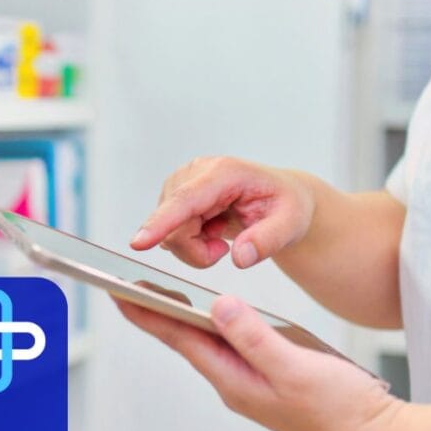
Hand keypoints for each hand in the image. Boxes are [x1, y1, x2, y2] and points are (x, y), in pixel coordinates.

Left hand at [113, 294, 401, 430]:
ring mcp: (250, 382)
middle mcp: (235, 382)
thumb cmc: (340, 408)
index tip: (117, 291)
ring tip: (157, 293)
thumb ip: (254, 336)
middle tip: (126, 285)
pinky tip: (213, 315)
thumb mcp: (295, 367)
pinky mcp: (268, 378)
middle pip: (186, 339)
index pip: (179, 338)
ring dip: (182, 318)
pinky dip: (214, 326)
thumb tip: (218, 305)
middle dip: (155, 312)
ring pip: (207, 342)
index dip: (147, 313)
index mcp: (234, 379)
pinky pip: (230, 346)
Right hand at [130, 157, 315, 268]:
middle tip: (226, 251)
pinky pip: (169, 233)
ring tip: (221, 236)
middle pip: (175, 226)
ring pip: (169, 233)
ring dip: (194, 247)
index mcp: (224, 173)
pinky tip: (209, 231)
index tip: (139, 243)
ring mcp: (181, 183)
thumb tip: (240, 257)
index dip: (161, 222)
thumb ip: (268, 240)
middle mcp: (196, 172)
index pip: (186, 200)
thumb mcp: (291, 224)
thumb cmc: (285, 204)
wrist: (279, 197)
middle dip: (197, 251)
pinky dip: (190, 243)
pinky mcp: (174, 196)